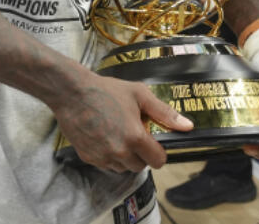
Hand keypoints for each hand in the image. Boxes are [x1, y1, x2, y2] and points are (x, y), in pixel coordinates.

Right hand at [50, 70, 191, 172]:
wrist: (71, 92)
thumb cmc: (105, 91)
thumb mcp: (139, 94)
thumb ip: (164, 113)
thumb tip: (187, 126)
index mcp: (135, 138)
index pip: (158, 161)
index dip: (158, 151)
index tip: (153, 142)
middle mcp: (119, 153)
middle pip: (141, 166)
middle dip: (141, 153)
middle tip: (133, 133)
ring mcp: (102, 157)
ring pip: (123, 167)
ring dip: (125, 156)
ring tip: (118, 133)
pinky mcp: (88, 158)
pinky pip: (106, 164)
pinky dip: (109, 155)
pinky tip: (104, 136)